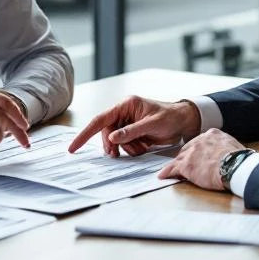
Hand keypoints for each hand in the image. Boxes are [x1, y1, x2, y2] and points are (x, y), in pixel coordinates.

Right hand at [68, 96, 200, 156]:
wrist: (185, 122)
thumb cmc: (171, 117)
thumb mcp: (152, 124)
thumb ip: (131, 131)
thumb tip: (112, 137)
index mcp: (126, 105)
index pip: (100, 119)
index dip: (85, 134)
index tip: (73, 147)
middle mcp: (124, 113)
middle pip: (107, 133)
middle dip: (113, 145)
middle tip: (117, 154)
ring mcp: (128, 124)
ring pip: (116, 141)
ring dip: (126, 148)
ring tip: (141, 146)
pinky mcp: (133, 133)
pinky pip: (125, 146)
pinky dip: (132, 150)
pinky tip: (144, 146)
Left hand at [157, 129, 245, 190]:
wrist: (235, 167)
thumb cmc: (240, 160)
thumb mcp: (235, 147)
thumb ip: (228, 148)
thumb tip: (234, 155)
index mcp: (212, 134)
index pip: (200, 142)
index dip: (198, 150)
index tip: (198, 155)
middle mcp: (200, 140)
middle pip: (188, 149)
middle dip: (186, 157)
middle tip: (186, 164)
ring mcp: (191, 152)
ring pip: (180, 158)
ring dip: (176, 165)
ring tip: (171, 170)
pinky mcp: (186, 165)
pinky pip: (173, 168)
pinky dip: (168, 172)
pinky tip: (164, 175)